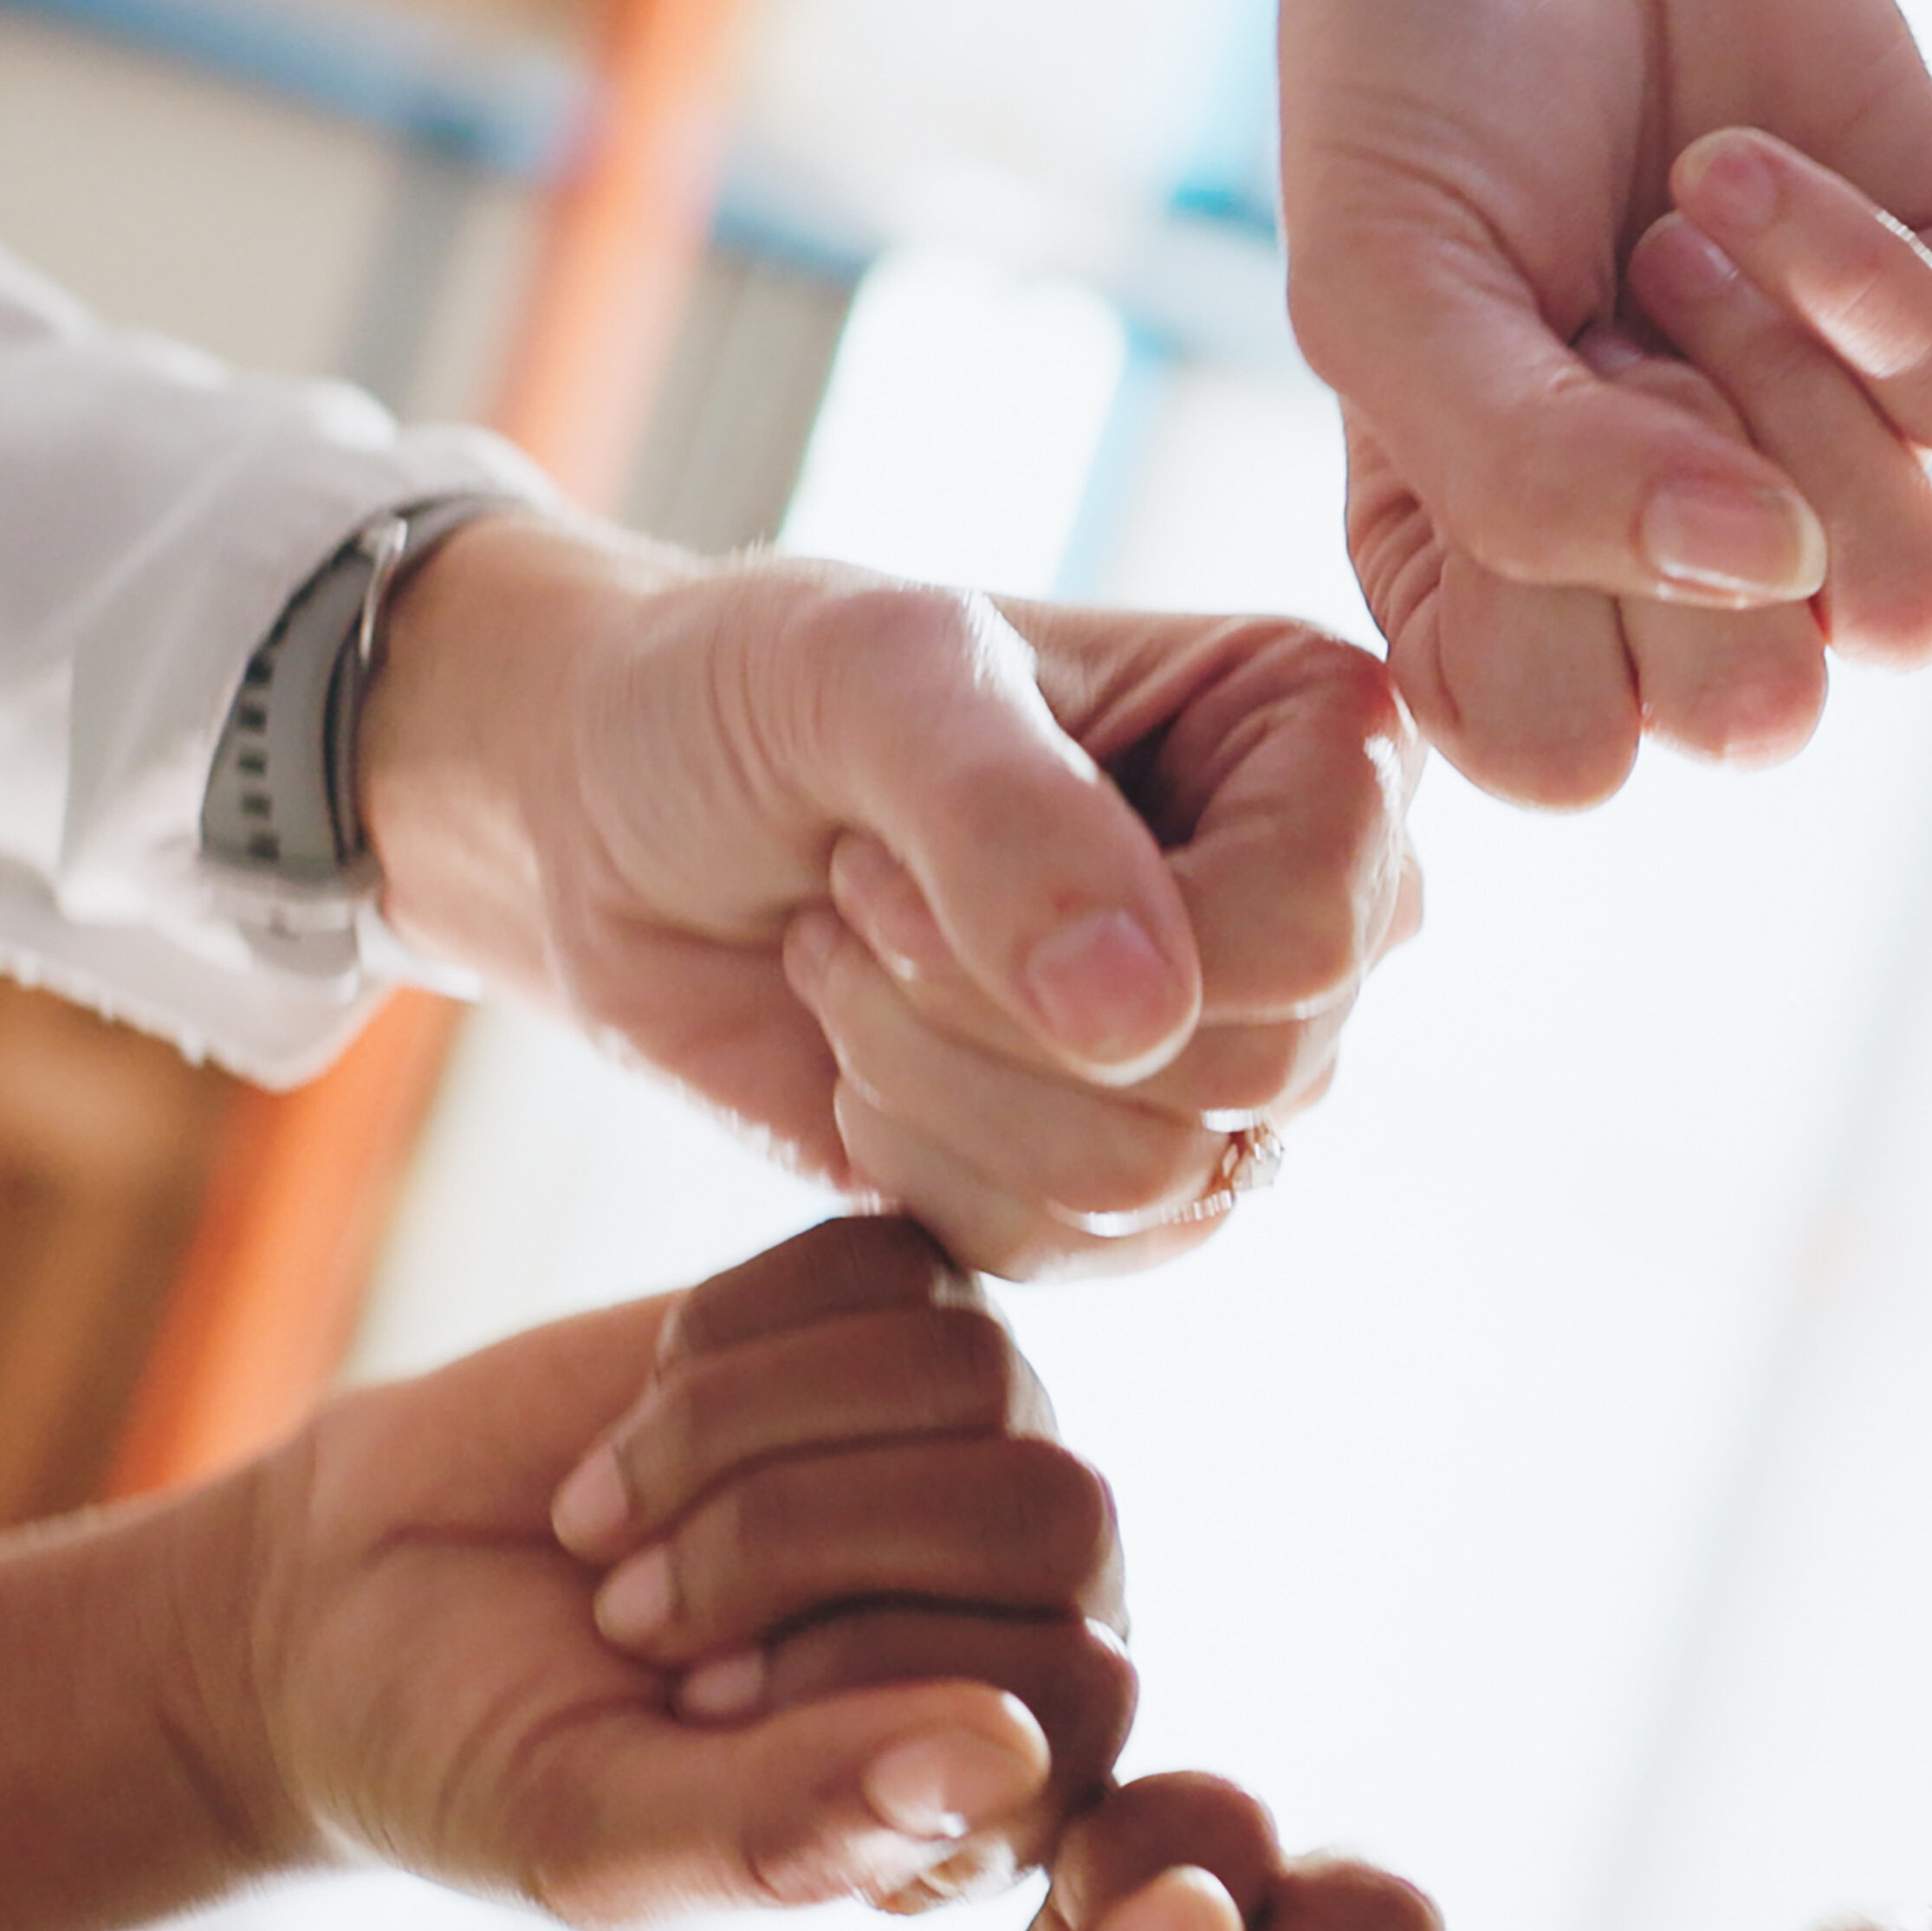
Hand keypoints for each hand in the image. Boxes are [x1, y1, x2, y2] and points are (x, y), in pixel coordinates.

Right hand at [211, 1218, 1133, 1924]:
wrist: (354, 1601)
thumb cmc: (484, 1755)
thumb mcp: (598, 1834)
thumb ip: (792, 1829)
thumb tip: (1004, 1756)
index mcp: (999, 1777)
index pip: (1081, 1693)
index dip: (876, 1676)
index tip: (697, 1709)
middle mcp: (1024, 1603)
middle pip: (1050, 1515)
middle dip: (795, 1544)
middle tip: (631, 1618)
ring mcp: (972, 1445)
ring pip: (972, 1371)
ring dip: (736, 1442)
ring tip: (609, 1528)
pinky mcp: (891, 1312)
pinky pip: (889, 1265)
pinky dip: (725, 1335)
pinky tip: (641, 1417)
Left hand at [362, 518, 1420, 1278]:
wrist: (612, 812)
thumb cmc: (748, 692)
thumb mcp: (868, 677)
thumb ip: (1009, 821)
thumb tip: (1147, 1025)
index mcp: (1319, 739)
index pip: (1310, 935)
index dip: (1108, 935)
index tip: (908, 833)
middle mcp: (1315, 904)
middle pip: (1248, 1075)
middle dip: (987, 1004)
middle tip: (857, 890)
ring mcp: (1229, 1054)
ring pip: (1154, 1183)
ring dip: (933, 1080)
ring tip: (850, 962)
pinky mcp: (1126, 1178)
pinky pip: (1072, 1252)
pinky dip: (917, 1165)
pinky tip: (860, 1055)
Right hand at [1257, 0, 1931, 804]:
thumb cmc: (1414, 49)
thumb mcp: (1387, 270)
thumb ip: (1520, 476)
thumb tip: (1765, 581)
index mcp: (1489, 568)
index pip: (1563, 753)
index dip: (1558, 632)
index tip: (1496, 436)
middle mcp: (1661, 541)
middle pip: (1760, 715)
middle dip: (1691, 531)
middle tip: (1605, 333)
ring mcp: (1810, 441)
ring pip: (1901, 605)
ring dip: (1795, 425)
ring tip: (1674, 252)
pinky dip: (1855, 276)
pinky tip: (1742, 165)